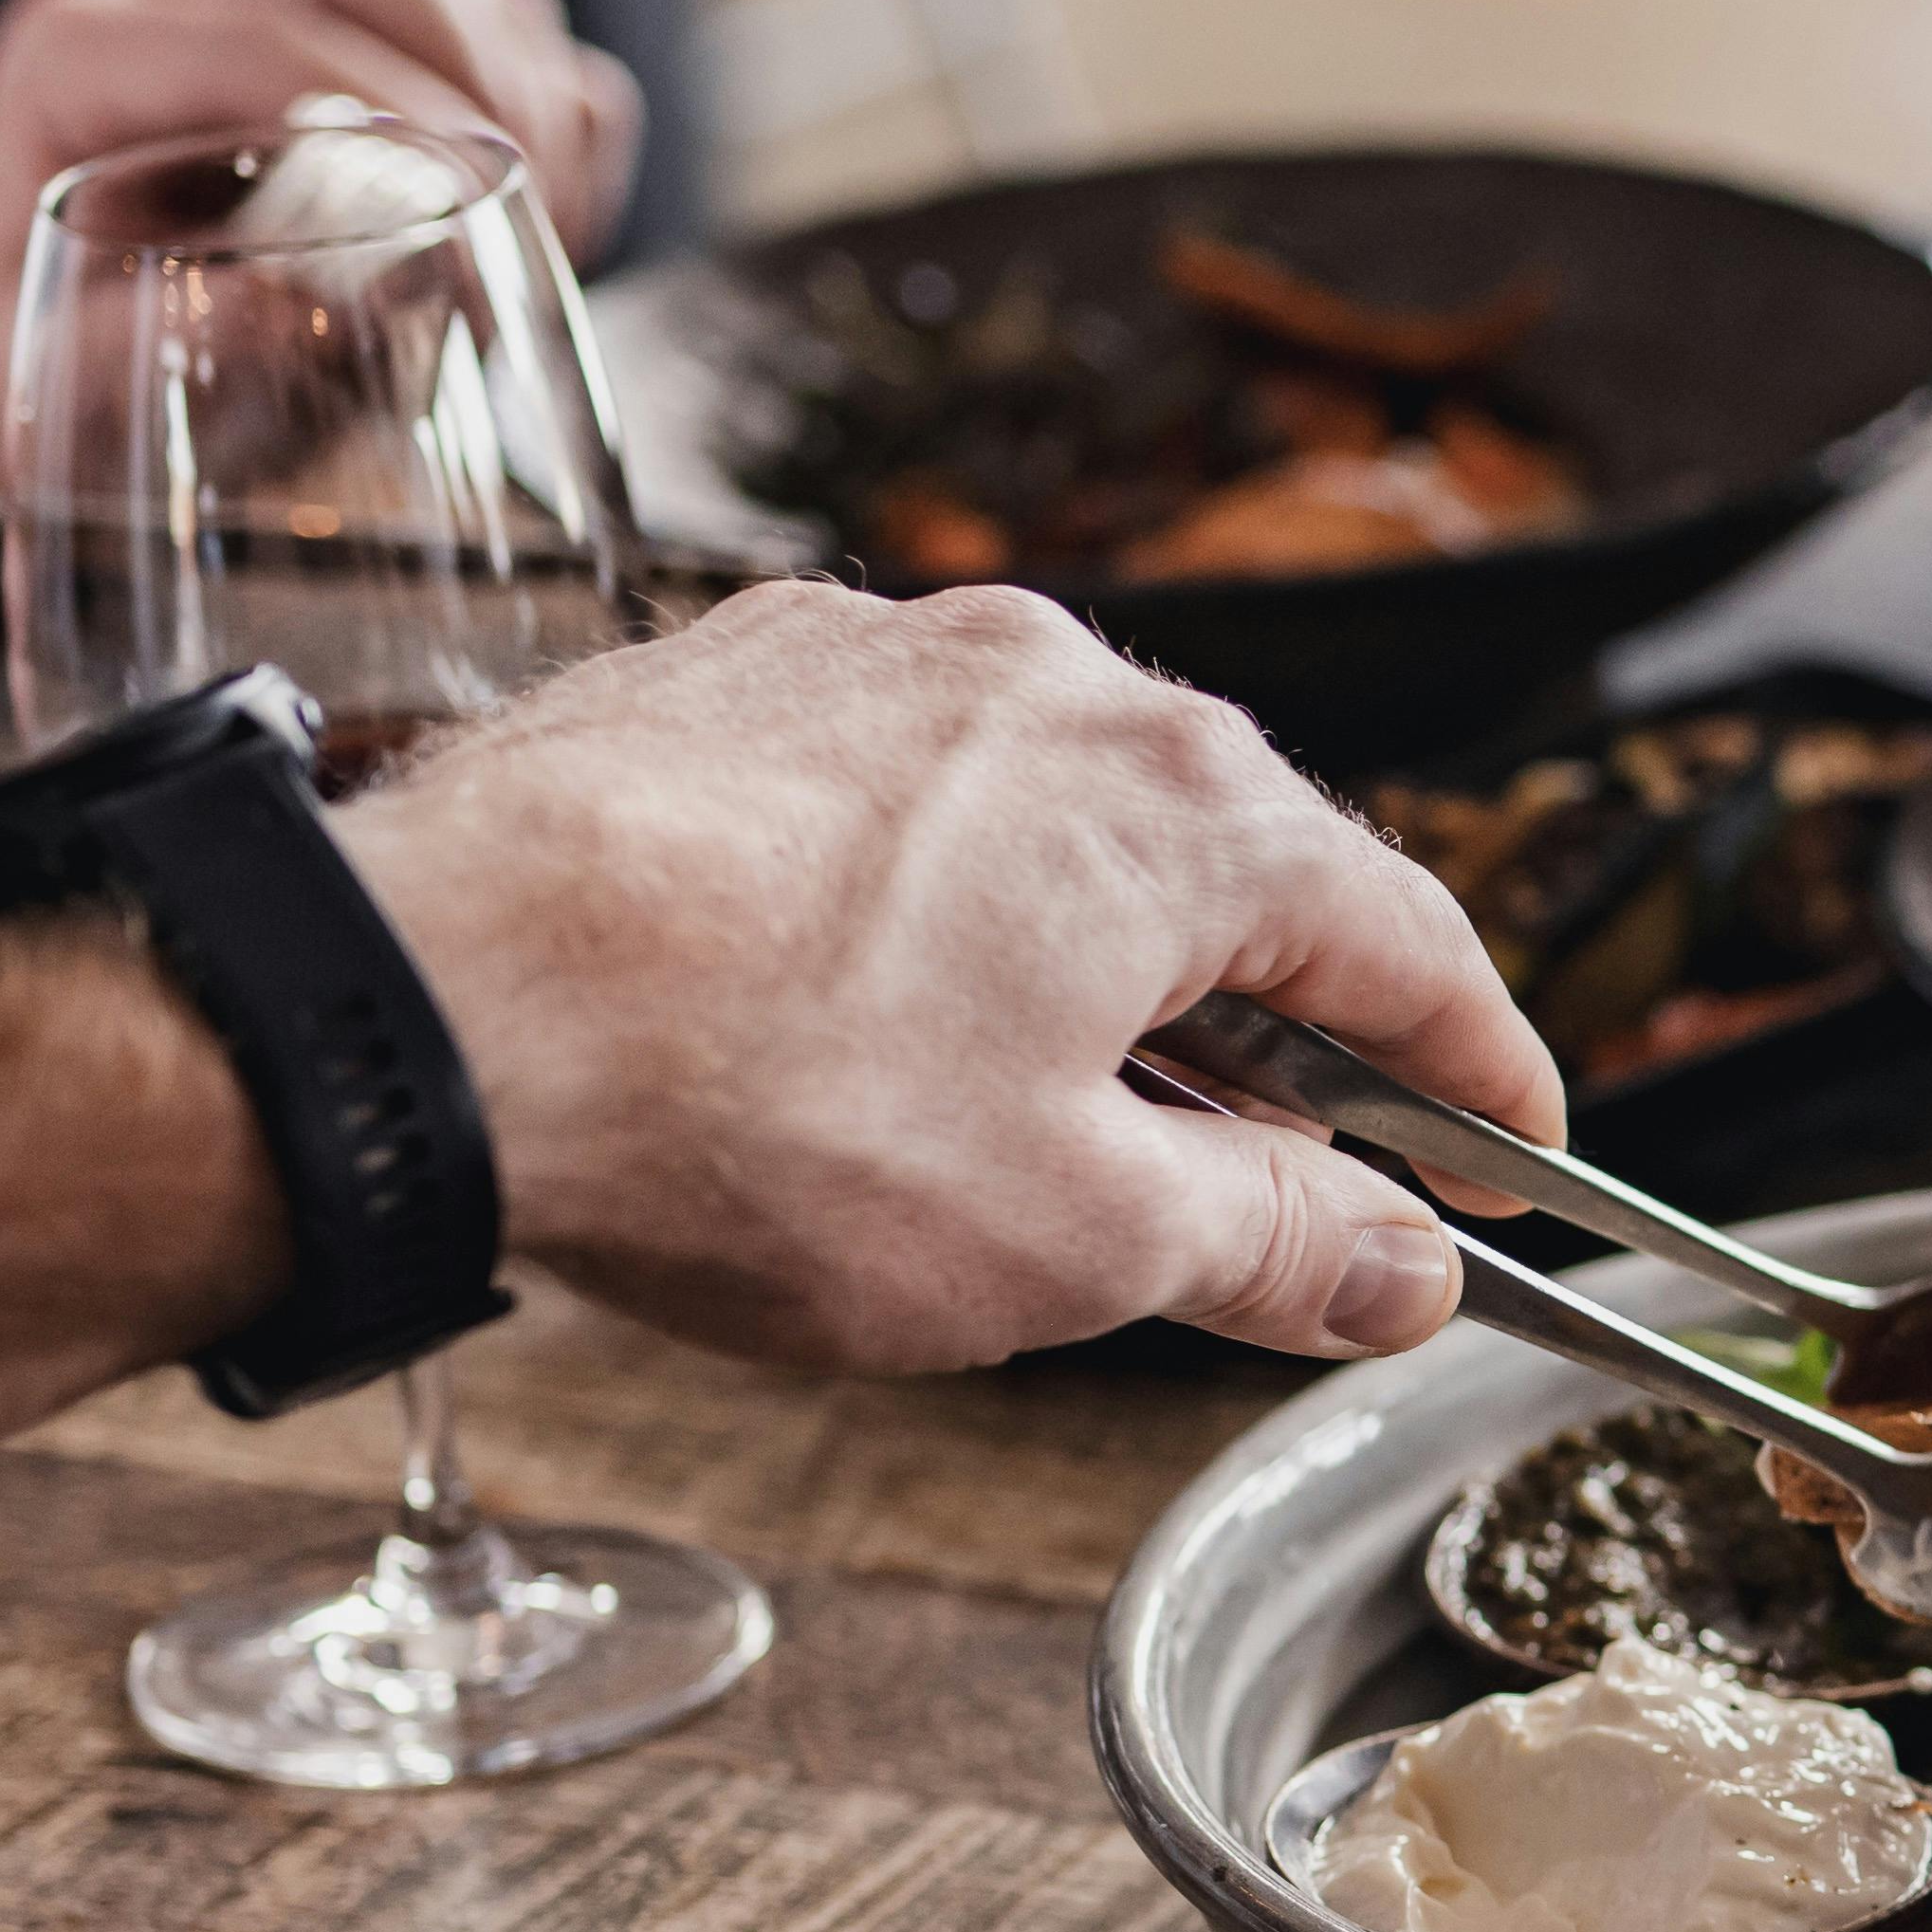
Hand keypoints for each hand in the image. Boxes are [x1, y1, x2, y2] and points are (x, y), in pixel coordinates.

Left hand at [0, 0, 645, 479]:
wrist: (82, 377)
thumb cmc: (72, 382)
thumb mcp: (68, 391)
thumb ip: (136, 352)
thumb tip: (275, 305)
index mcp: (73, 60)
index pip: (257, 32)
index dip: (384, 117)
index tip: (457, 235)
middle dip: (471, 80)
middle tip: (510, 223)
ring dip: (518, 86)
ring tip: (531, 221)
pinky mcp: (361, 27)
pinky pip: (501, 11)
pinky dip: (551, 107)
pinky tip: (532, 215)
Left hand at [343, 578, 1556, 1368]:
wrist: (419, 1014)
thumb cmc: (752, 1118)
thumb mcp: (1078, 1242)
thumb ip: (1279, 1245)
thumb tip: (1398, 1267)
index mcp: (1186, 802)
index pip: (1414, 947)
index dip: (1484, 1083)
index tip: (1511, 1170)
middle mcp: (1050, 682)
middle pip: (1237, 873)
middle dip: (1283, 1036)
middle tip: (1296, 1179)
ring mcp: (875, 665)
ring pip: (1060, 828)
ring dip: (1100, 972)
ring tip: (1063, 1123)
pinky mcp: (724, 681)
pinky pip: (902, 802)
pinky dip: (942, 913)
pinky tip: (881, 1028)